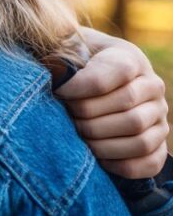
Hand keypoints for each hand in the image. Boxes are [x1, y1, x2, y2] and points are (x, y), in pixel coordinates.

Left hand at [56, 27, 169, 178]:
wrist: (82, 87)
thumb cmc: (70, 67)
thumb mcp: (67, 51)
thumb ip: (63, 58)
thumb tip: (57, 76)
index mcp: (130, 59)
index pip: (118, 71)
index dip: (83, 85)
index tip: (58, 91)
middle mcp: (152, 87)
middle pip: (127, 108)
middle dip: (88, 116)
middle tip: (66, 117)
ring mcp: (158, 118)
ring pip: (139, 138)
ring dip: (102, 143)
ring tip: (77, 138)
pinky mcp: (157, 144)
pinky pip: (148, 163)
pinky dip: (120, 164)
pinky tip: (95, 158)